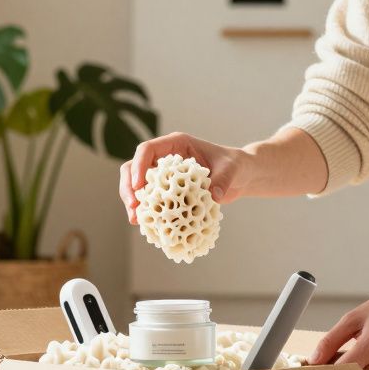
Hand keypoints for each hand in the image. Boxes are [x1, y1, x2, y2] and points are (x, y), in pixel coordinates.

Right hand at [118, 132, 251, 223]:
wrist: (239, 176)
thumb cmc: (234, 166)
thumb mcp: (231, 170)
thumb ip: (222, 180)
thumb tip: (214, 196)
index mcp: (176, 144)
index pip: (148, 150)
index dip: (139, 166)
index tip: (139, 186)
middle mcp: (165, 158)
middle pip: (134, 167)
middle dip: (129, 187)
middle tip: (133, 207)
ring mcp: (163, 175)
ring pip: (137, 185)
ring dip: (133, 201)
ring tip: (136, 220)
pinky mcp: (167, 191)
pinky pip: (150, 199)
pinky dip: (146, 211)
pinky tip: (147, 225)